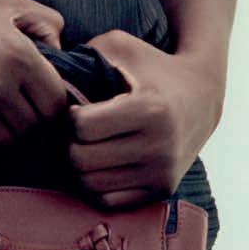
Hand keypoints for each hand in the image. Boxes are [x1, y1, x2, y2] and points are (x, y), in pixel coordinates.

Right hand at [0, 0, 72, 147]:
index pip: (55, 104)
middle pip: (32, 126)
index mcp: (18, 56)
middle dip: (32, 115)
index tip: (44, 94)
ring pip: (4, 139)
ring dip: (6, 126)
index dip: (54, 101)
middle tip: (22, 100)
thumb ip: (46, 22)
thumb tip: (61, 52)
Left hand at [66, 30, 223, 210]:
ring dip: (78, 167)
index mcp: (149, 110)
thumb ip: (84, 55)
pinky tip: (100, 164)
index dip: (69, 116)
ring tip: (84, 146)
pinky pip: (108, 202)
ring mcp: (162, 174)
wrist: (201, 97)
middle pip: (81, 160)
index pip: (82, 128)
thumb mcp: (121, 47)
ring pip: (90, 186)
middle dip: (68, 144)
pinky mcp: (162, 191)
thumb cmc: (152, 68)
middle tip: (74, 132)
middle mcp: (159, 147)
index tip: (76, 108)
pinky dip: (95, 186)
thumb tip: (47, 75)